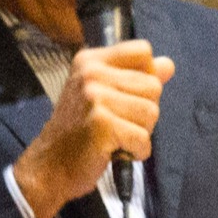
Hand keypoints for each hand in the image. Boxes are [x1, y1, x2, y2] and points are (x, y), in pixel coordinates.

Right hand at [14, 38, 172, 212]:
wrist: (50, 166)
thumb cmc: (78, 132)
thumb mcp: (103, 95)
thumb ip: (137, 77)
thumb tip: (168, 64)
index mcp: (91, 61)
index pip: (143, 52)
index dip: (146, 77)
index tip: (126, 98)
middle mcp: (91, 74)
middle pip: (153, 86)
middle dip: (143, 112)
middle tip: (117, 124)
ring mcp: (95, 98)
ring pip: (151, 113)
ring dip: (140, 133)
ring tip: (116, 138)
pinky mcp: (102, 125)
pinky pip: (143, 138)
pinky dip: (136, 152)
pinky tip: (116, 151)